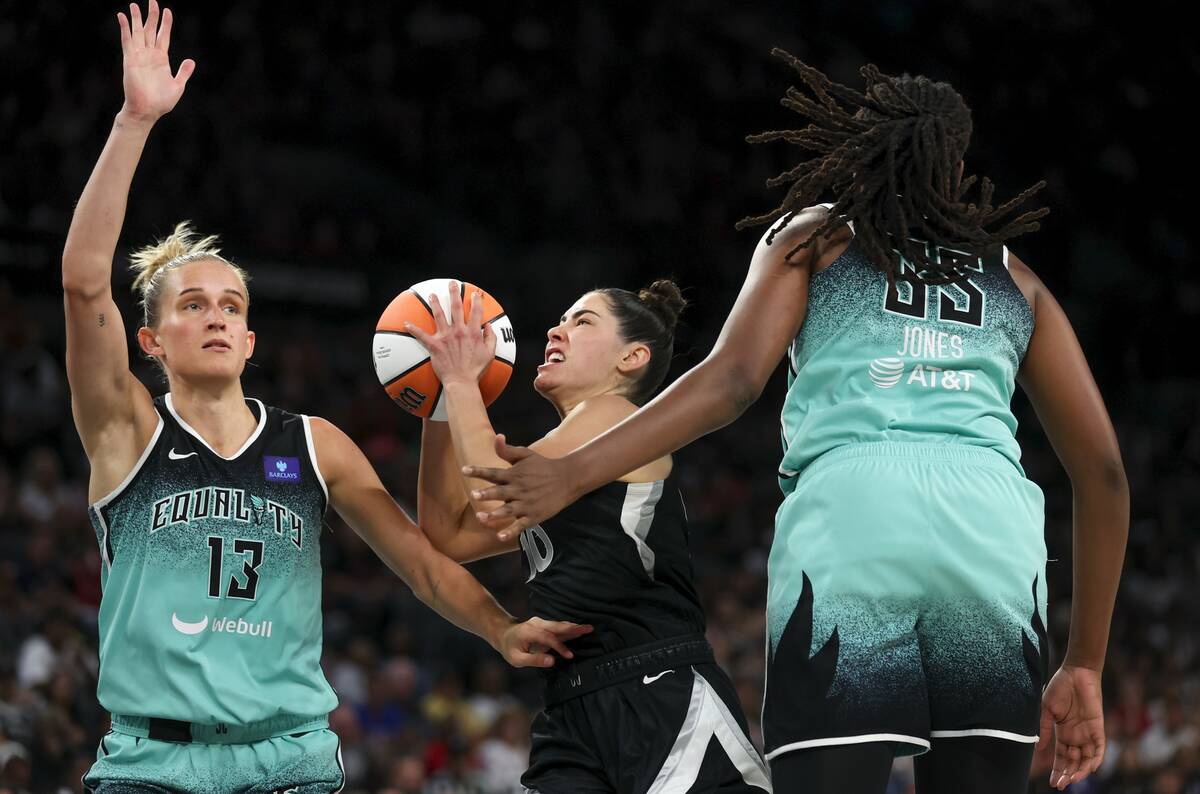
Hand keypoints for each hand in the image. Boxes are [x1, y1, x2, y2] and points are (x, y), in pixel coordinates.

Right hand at [117, 1, 193, 122]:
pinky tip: (121, 16)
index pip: (164, 36)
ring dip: (136, 18)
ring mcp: (139, 55)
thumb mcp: (178, 85)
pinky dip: (124, 28)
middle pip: (151, 30)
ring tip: (135, 4)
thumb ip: (183, 72)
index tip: (167, 11)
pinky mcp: (130, 59)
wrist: (148, 111)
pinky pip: (127, 40)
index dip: (166, 24)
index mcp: (161, 59)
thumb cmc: (161, 102)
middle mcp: (149, 54)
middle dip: (152, 16)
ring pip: (138, 32)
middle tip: (153, 1)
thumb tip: (191, 61)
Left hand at [405, 281, 495, 386]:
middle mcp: (459, 331)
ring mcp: (446, 337)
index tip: (475, 293)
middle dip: (454, 293)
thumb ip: (491, 338)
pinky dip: (413, 329)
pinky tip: (406, 323)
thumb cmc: (476, 370)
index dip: (476, 300)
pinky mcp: (435, 346)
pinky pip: (422, 335)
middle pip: (456, 307)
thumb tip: (489, 326)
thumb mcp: (489, 354)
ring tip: (432, 295)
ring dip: (435, 303)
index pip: (475, 311)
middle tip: (452, 284)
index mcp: (473, 332)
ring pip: (439, 315)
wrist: (461, 382)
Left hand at [464, 434, 579, 538]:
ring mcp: (526, 504)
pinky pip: (520, 525)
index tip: (464, 470)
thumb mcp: (526, 455)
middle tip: (475, 494)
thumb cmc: (543, 466)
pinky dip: (511, 531)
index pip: (493, 473)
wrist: (567, 479)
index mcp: (514, 475)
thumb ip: (508, 450)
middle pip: (500, 492)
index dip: (478, 471)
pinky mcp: (533, 516)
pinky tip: (500, 536)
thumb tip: (497, 436)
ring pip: (508, 510)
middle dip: (487, 493)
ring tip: (482, 517)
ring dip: (495, 514)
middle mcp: (518, 489)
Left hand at [497, 616, 592, 667]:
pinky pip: (558, 626)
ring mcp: (541, 623)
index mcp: (529, 631)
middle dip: (573, 628)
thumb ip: (534, 660)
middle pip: (557, 626)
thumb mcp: (517, 659)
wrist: (504, 634)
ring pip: (559, 624)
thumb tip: (551, 661)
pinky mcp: (545, 625)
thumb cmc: (510, 648)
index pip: (548, 638)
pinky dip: (569, 628)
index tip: (569, 656)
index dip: (560, 647)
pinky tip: (580, 629)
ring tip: (588, 628)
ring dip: (574, 626)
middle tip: (589, 628)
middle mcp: (537, 624)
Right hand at [1039, 664, 1105, 789]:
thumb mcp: (1046, 709)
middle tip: (1060, 785)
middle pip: (1073, 762)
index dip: (1057, 770)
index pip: (1061, 757)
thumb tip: (1038, 747)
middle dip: (1067, 774)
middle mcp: (1076, 736)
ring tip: (1071, 779)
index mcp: (1063, 733)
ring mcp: (1087, 733)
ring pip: (1086, 759)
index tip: (1052, 782)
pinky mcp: (1098, 728)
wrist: (1076, 673)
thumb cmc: (1059, 688)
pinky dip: (1096, 760)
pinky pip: (1099, 749)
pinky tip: (1089, 769)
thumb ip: (1043, 728)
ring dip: (1080, 771)